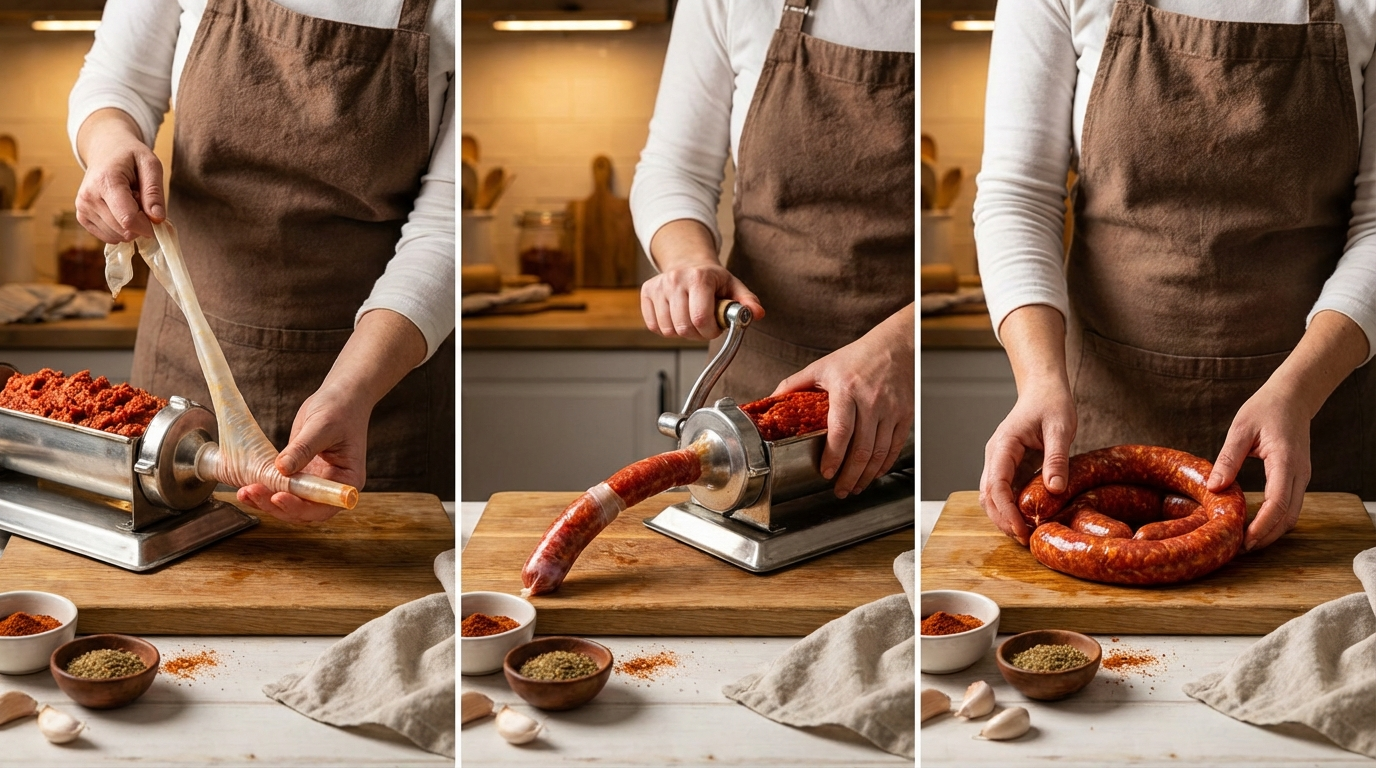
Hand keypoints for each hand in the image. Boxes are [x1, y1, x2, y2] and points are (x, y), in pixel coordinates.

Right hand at [75, 108, 164, 243]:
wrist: (105, 150)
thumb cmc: (130, 156)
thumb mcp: (150, 165)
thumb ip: (154, 192)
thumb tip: (158, 219)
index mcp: (106, 182)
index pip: (128, 219)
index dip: (148, 227)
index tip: (157, 220)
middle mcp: (88, 196)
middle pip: (124, 230)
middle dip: (140, 223)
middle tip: (140, 202)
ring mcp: (82, 207)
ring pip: (117, 236)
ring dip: (130, 226)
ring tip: (129, 203)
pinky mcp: (82, 216)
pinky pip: (108, 237)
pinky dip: (120, 229)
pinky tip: (120, 210)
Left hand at [235, 386, 366, 522]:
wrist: (340, 397)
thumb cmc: (341, 409)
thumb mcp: (322, 427)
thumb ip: (303, 448)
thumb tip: (281, 468)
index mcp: (347, 481)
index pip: (323, 505)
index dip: (300, 507)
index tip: (278, 497)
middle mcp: (331, 487)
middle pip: (303, 509)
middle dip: (275, 505)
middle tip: (251, 492)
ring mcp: (314, 482)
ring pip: (289, 502)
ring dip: (266, 501)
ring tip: (244, 492)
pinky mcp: (300, 474)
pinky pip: (282, 488)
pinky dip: (265, 489)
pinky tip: (248, 485)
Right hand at [641, 219, 762, 338]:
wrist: (688, 263)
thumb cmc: (713, 280)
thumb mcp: (734, 287)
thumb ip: (747, 302)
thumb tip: (757, 314)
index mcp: (700, 277)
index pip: (700, 318)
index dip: (709, 332)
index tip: (715, 328)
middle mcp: (675, 279)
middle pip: (683, 327)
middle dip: (697, 334)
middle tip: (704, 326)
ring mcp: (658, 285)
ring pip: (668, 329)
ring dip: (682, 332)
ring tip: (691, 319)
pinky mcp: (646, 292)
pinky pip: (653, 326)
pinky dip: (667, 329)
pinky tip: (677, 317)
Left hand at [772, 305, 913, 497]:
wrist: (896, 346)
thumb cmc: (858, 357)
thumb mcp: (822, 366)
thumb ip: (795, 384)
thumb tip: (771, 400)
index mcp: (847, 389)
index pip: (841, 431)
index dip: (833, 457)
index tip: (826, 473)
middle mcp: (871, 401)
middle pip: (861, 449)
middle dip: (849, 475)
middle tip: (839, 489)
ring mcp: (891, 409)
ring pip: (879, 452)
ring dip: (866, 475)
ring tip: (855, 486)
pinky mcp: (906, 414)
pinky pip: (895, 446)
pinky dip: (885, 464)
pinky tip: (874, 473)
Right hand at [977, 304, 1074, 544]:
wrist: (1043, 389)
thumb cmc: (1051, 403)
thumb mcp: (1060, 428)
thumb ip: (1056, 458)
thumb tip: (1055, 489)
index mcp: (1003, 445)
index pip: (996, 485)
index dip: (1006, 511)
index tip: (1022, 529)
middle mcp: (995, 456)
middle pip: (988, 497)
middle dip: (1003, 520)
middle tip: (1025, 539)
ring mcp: (998, 462)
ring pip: (990, 498)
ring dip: (1003, 517)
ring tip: (1025, 533)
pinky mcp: (1007, 467)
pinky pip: (1002, 492)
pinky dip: (1010, 508)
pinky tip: (1027, 518)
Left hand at [1206, 310, 1369, 551]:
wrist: (1293, 396)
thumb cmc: (1266, 409)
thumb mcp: (1241, 430)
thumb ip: (1228, 459)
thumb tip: (1215, 488)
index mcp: (1285, 461)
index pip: (1277, 503)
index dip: (1262, 526)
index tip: (1244, 541)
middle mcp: (1299, 474)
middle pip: (1287, 517)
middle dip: (1265, 537)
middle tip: (1238, 550)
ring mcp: (1301, 477)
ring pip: (1291, 515)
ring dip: (1271, 532)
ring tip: (1244, 543)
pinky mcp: (1297, 478)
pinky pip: (1290, 506)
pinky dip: (1275, 521)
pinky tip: (1255, 525)